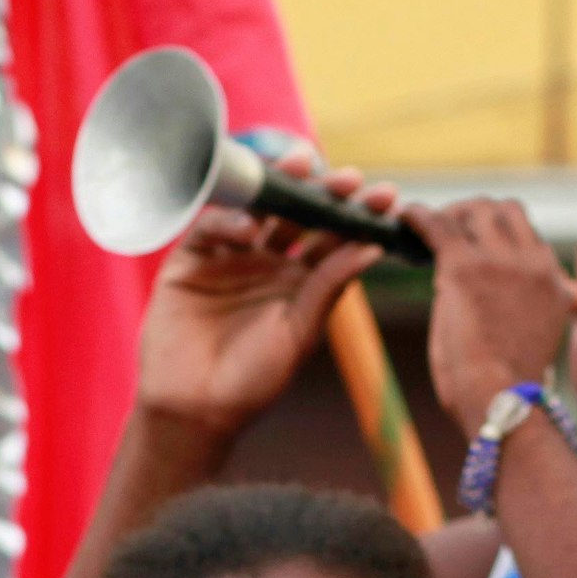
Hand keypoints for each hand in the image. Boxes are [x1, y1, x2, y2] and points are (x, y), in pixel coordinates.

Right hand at [132, 154, 403, 439]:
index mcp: (300, 279)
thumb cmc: (253, 380)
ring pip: (255, 207)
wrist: (194, 408)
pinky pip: (210, 227)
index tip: (385, 196)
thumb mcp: (300, 333)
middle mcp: (267, 260)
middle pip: (297, 212)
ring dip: (277, 186)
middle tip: (348, 177)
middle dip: (322, 190)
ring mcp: (230, 255)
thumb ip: (329, 288)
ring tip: (301, 170)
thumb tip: (373, 249)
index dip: (357, 212)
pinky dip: (227, 221)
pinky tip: (247, 227)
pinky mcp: (191, 258)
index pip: (333, 235)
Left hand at [411, 199, 576, 430]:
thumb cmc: (510, 388)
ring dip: (444, 215)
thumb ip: (522, 305)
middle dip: (468, 213)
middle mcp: (530, 261)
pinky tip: (403, 219)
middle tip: (444, 233)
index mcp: (550, 278)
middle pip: (497, 208)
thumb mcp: (532, 335)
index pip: (522, 226)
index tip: (469, 239)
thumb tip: (492, 298)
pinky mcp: (465, 268)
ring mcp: (499, 261)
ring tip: (423, 230)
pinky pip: (436, 223)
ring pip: (469, 210)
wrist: (504, 403)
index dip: (491, 225)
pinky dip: (416, 216)